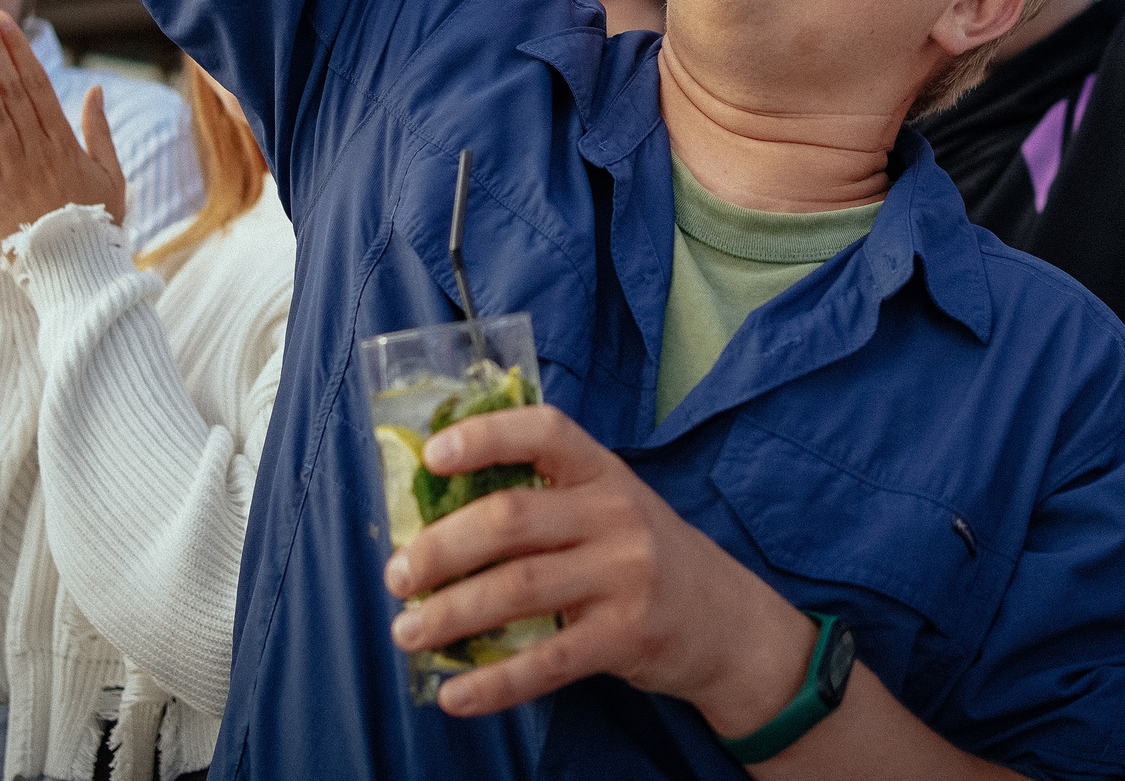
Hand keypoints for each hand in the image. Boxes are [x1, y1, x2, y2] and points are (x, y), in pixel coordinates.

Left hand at [0, 9, 127, 244]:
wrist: (78, 270)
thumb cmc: (96, 224)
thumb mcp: (110, 175)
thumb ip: (100, 131)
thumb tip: (95, 89)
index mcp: (66, 143)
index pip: (39, 86)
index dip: (19, 52)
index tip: (4, 24)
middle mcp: (40, 150)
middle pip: (14, 91)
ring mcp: (16, 170)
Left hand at [382, 405, 819, 731]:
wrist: (728, 622)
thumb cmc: (644, 557)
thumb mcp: (609, 508)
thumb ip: (545, 503)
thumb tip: (433, 520)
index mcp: (603, 471)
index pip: (544, 431)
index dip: (486, 436)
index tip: (433, 455)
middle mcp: (616, 514)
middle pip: (511, 519)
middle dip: (440, 548)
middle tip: (397, 575)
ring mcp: (625, 575)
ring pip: (518, 589)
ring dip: (450, 614)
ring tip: (408, 632)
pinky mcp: (627, 637)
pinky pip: (546, 661)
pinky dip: (493, 682)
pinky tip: (455, 693)